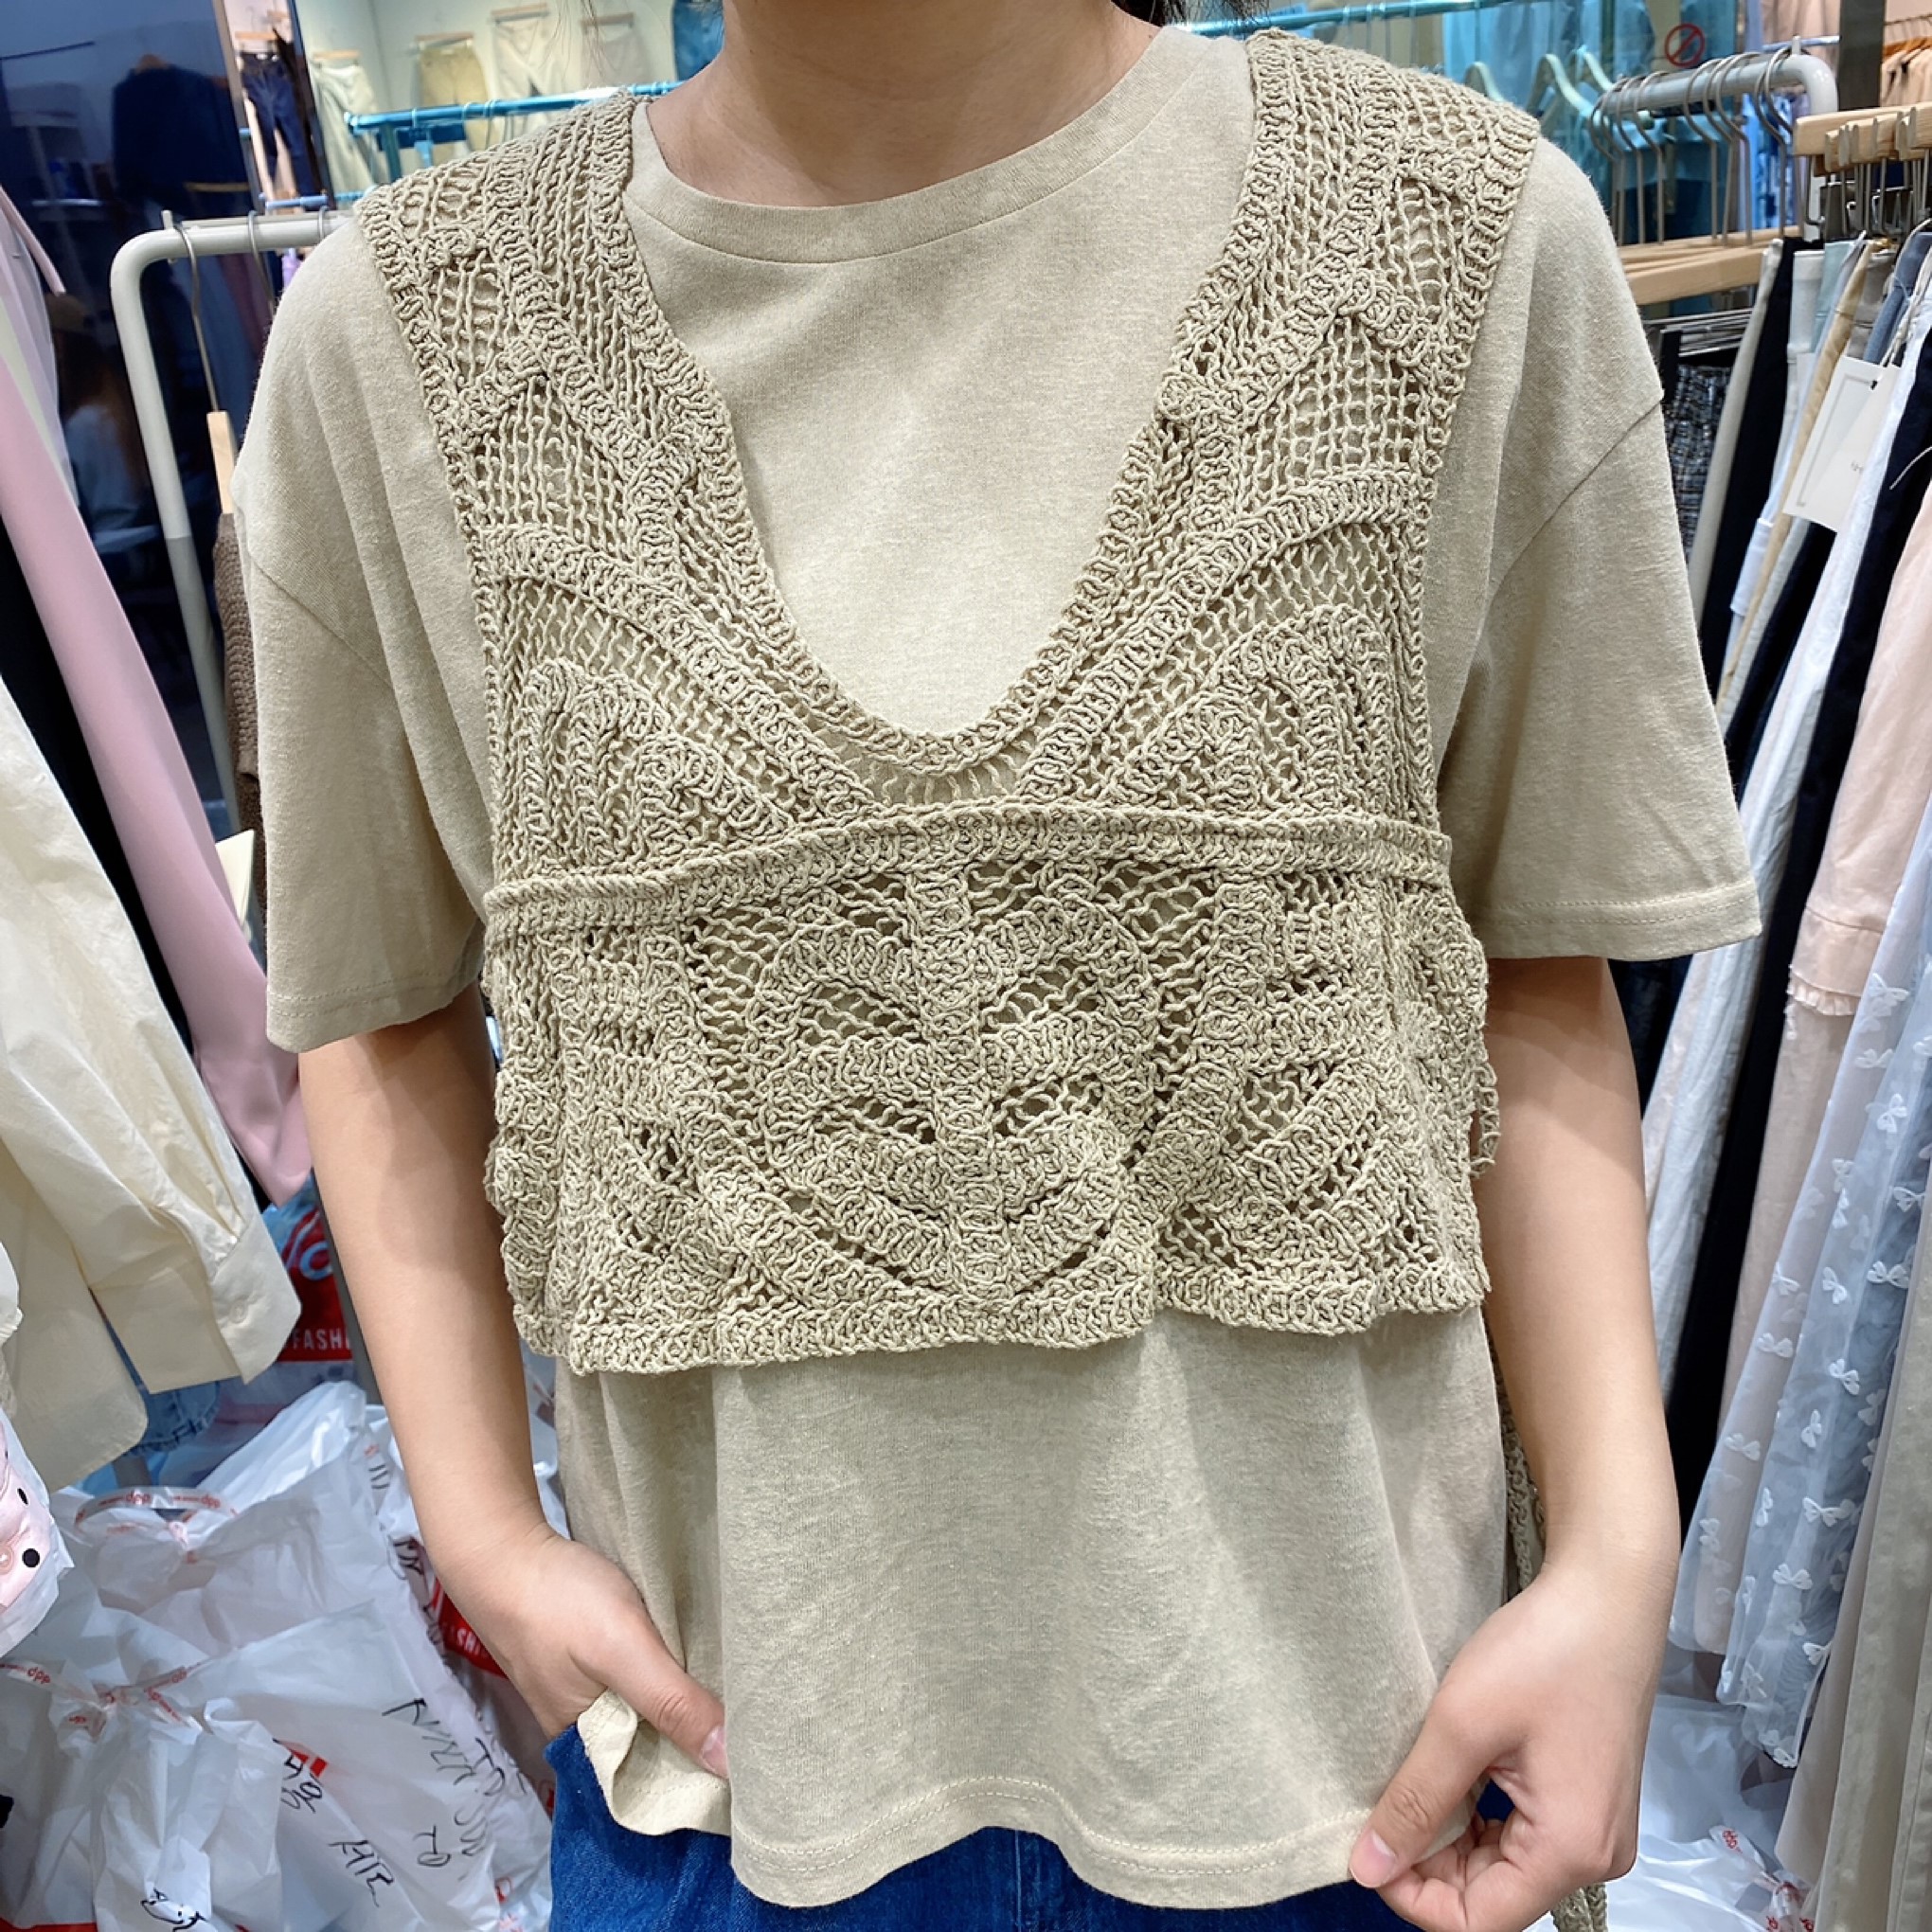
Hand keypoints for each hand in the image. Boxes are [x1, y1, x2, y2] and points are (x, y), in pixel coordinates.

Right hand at [437, 1516, 728, 1777]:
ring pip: (651, 1707)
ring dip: (687, 1699)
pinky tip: (698, 1658)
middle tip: (761, 1722)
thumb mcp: (625, 1653)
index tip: (757, 1760)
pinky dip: (667, 1670)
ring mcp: (590, 1691)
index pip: (659, 1781)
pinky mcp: (594, 1657)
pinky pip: (640, 1677)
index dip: (705, 1773)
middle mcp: (590, 1730)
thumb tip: (730, 1766)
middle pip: (658, 1743)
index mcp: (591, 1750)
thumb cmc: (561, 1607)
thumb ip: (672, 1704)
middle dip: (701, 1734)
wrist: (506, 1551)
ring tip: (743, 1691)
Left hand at [1347, 1552, 1667, 1930]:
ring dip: (1451, 1841)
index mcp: (1570, 1851)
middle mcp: (1594, 1857)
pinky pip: (1524, 1837)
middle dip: (1429, 1867)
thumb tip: (1365, 1868)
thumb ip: (1415, 1802)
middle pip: (1494, 1899)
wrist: (1609, 1594)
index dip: (1414, 1896)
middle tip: (1381, 1810)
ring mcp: (1597, 1831)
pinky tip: (1451, 1779)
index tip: (1369, 1846)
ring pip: (1505, 1868)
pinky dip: (1479, 1819)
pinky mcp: (1590, 1802)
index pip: (1479, 1923)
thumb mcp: (1462, 1724)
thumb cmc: (1543, 1651)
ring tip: (1412, 1786)